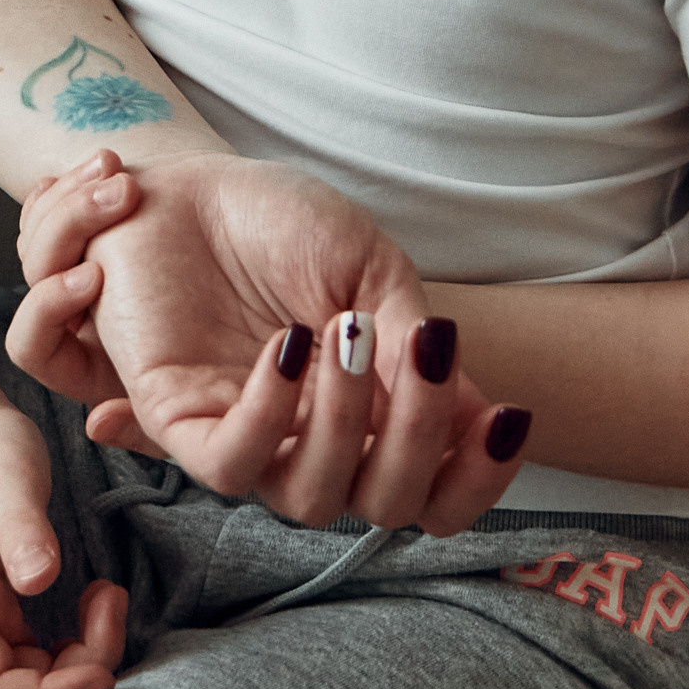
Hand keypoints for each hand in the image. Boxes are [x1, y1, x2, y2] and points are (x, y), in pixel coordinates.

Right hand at [0, 399, 127, 688]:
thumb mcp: (8, 475)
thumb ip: (22, 526)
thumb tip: (38, 581)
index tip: (102, 669)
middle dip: (80, 670)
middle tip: (112, 600)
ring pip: (38, 681)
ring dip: (85, 656)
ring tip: (108, 594)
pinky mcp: (3, 619)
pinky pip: (45, 659)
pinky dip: (80, 644)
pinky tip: (96, 600)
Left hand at [7, 152, 530, 534]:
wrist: (194, 182)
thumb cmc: (284, 226)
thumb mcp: (371, 270)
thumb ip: (413, 346)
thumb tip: (478, 417)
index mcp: (372, 418)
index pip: (435, 496)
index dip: (479, 479)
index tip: (508, 418)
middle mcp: (314, 444)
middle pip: (386, 506)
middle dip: (420, 436)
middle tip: (425, 348)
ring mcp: (249, 438)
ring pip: (311, 500)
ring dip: (346, 423)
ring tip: (351, 331)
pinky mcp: (180, 420)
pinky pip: (229, 464)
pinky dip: (268, 416)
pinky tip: (289, 348)